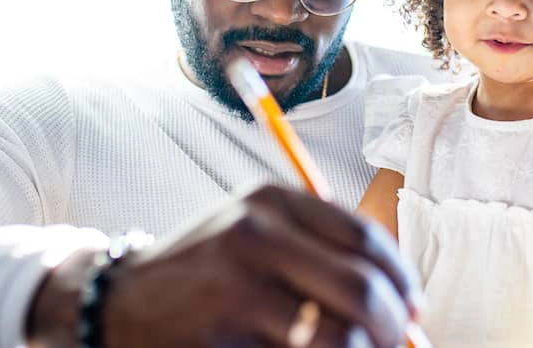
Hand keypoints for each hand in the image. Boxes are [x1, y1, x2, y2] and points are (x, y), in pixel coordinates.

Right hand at [27, 185, 421, 347]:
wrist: (120, 302)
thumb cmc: (207, 271)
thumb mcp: (256, 234)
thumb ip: (319, 251)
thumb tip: (400, 300)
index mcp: (272, 200)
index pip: (364, 238)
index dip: (400, 278)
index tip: (413, 305)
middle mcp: (255, 234)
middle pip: (360, 289)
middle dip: (392, 327)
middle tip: (397, 343)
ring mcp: (236, 286)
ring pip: (337, 336)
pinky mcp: (223, 334)